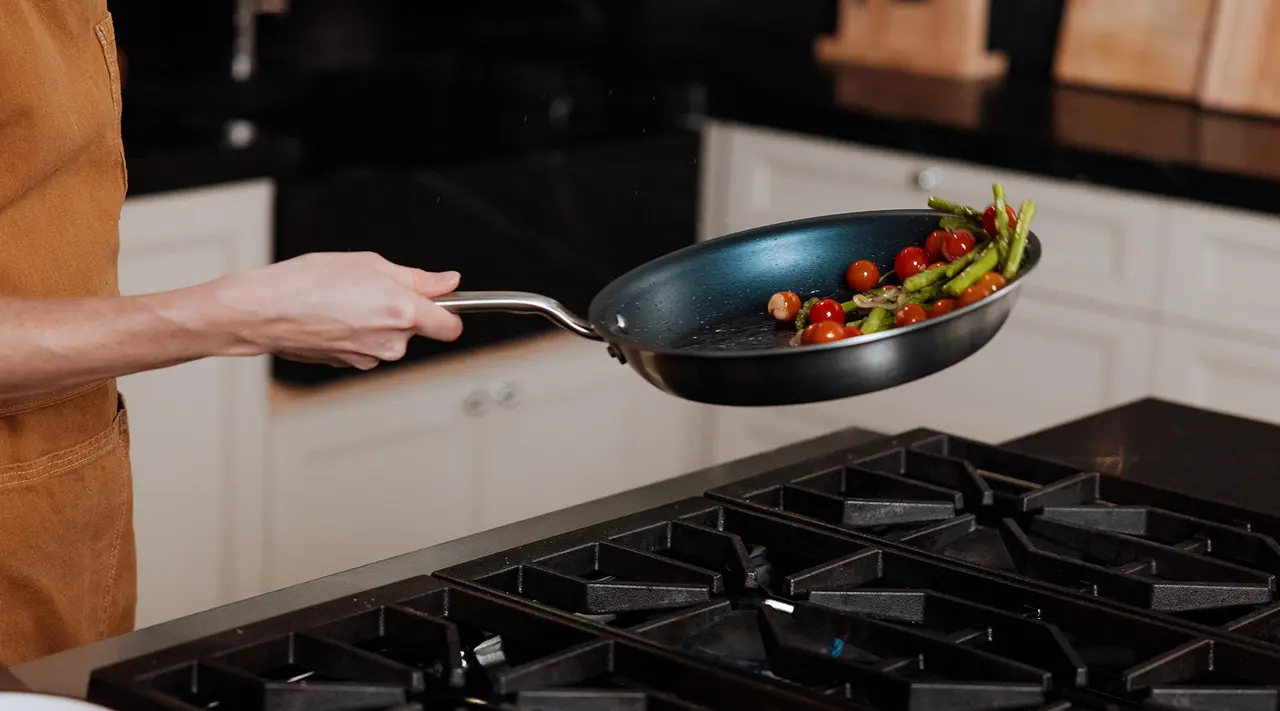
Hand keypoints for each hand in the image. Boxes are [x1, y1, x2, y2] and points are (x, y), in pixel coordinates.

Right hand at [210, 252, 462, 369]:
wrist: (264, 311)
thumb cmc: (308, 282)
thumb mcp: (370, 264)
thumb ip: (417, 278)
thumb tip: (448, 282)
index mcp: (402, 312)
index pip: (451, 327)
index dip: (449, 313)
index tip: (442, 302)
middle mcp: (391, 341)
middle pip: (417, 329)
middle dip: (404, 310)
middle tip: (372, 288)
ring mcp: (371, 357)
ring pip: (391, 338)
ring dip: (379, 321)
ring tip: (347, 300)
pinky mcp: (351, 365)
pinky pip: (368, 346)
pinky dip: (359, 332)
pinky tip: (335, 316)